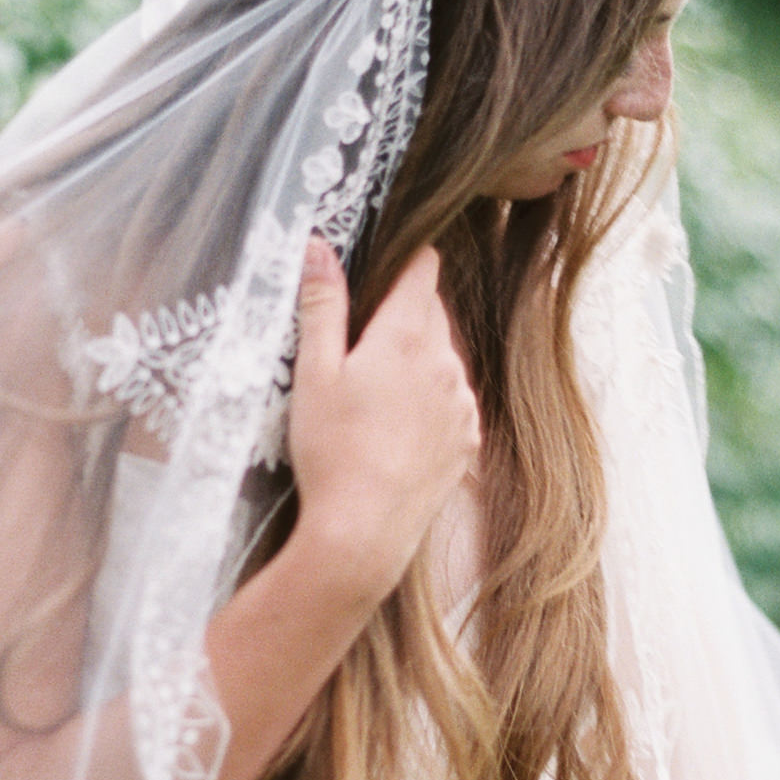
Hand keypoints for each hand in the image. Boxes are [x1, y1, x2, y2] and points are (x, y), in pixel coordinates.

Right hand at [287, 237, 479, 604]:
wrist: (364, 531)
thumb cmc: (331, 452)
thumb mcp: (313, 373)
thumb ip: (321, 305)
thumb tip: (318, 247)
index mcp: (405, 337)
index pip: (423, 270)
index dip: (406, 260)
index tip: (389, 264)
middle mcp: (445, 363)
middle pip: (432, 313)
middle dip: (403, 313)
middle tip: (361, 339)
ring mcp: (462, 403)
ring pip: (444, 357)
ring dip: (418, 359)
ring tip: (374, 394)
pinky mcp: (467, 439)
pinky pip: (453, 400)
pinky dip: (431, 400)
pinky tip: (395, 426)